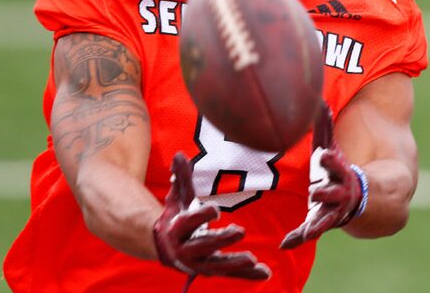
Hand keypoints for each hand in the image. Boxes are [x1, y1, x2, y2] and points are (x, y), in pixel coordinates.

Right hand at [153, 152, 270, 279]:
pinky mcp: (211, 270)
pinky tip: (265, 273)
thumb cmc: (175, 215)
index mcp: (177, 229)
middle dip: (221, 240)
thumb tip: (179, 154)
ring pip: (218, 266)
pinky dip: (247, 275)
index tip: (216, 210)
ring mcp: (199, 263)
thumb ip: (181, 177)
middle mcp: (185, 250)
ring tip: (253, 259)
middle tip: (240, 232)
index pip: (189, 222)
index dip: (202, 216)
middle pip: (204, 246)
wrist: (165, 246)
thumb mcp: (178, 196)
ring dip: (236, 264)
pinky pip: (230, 274)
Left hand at [280, 106, 364, 249]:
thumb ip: (325, 126)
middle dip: (325, 191)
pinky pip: (310, 231)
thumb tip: (319, 99)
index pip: (336, 165)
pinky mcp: (321, 222)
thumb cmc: (335, 167)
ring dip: (317, 223)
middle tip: (315, 191)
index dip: (330, 160)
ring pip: (325, 218)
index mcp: (340, 173)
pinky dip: (297, 238)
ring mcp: (332, 210)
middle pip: (333, 192)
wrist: (356, 197)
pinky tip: (285, 244)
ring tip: (309, 232)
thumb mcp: (331, 147)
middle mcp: (339, 193)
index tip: (323, 154)